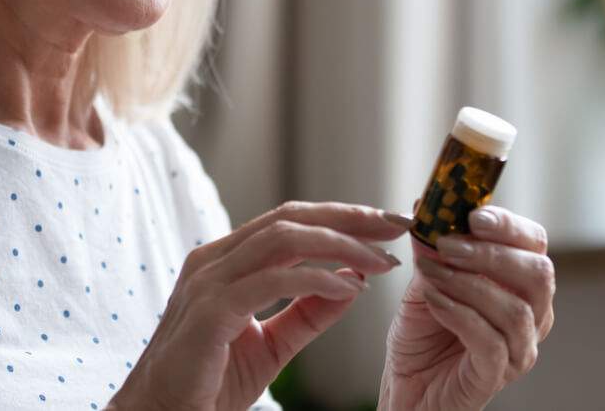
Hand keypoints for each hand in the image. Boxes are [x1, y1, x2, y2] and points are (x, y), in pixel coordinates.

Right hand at [109, 201, 411, 410]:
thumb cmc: (206, 386)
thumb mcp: (271, 346)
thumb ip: (308, 313)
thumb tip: (353, 282)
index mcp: (225, 260)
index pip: (291, 221)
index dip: (342, 218)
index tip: (388, 224)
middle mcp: (214, 260)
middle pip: (291, 218)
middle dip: (350, 218)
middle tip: (398, 225)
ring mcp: (208, 281)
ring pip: (284, 239)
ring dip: (341, 245)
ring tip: (382, 261)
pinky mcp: (210, 310)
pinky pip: (271, 281)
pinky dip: (314, 279)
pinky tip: (348, 290)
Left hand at [379, 206, 554, 410]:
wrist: (407, 387)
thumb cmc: (423, 334)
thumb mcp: (425, 280)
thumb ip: (432, 247)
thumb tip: (428, 207)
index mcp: (519, 283)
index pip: (534, 243)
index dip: (508, 225)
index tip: (473, 215)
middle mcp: (531, 315)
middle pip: (538, 274)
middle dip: (491, 253)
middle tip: (448, 244)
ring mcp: (519, 349)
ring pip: (516, 310)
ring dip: (469, 285)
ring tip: (431, 274)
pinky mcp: (497, 376)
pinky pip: (492, 344)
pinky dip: (461, 316)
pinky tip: (435, 303)